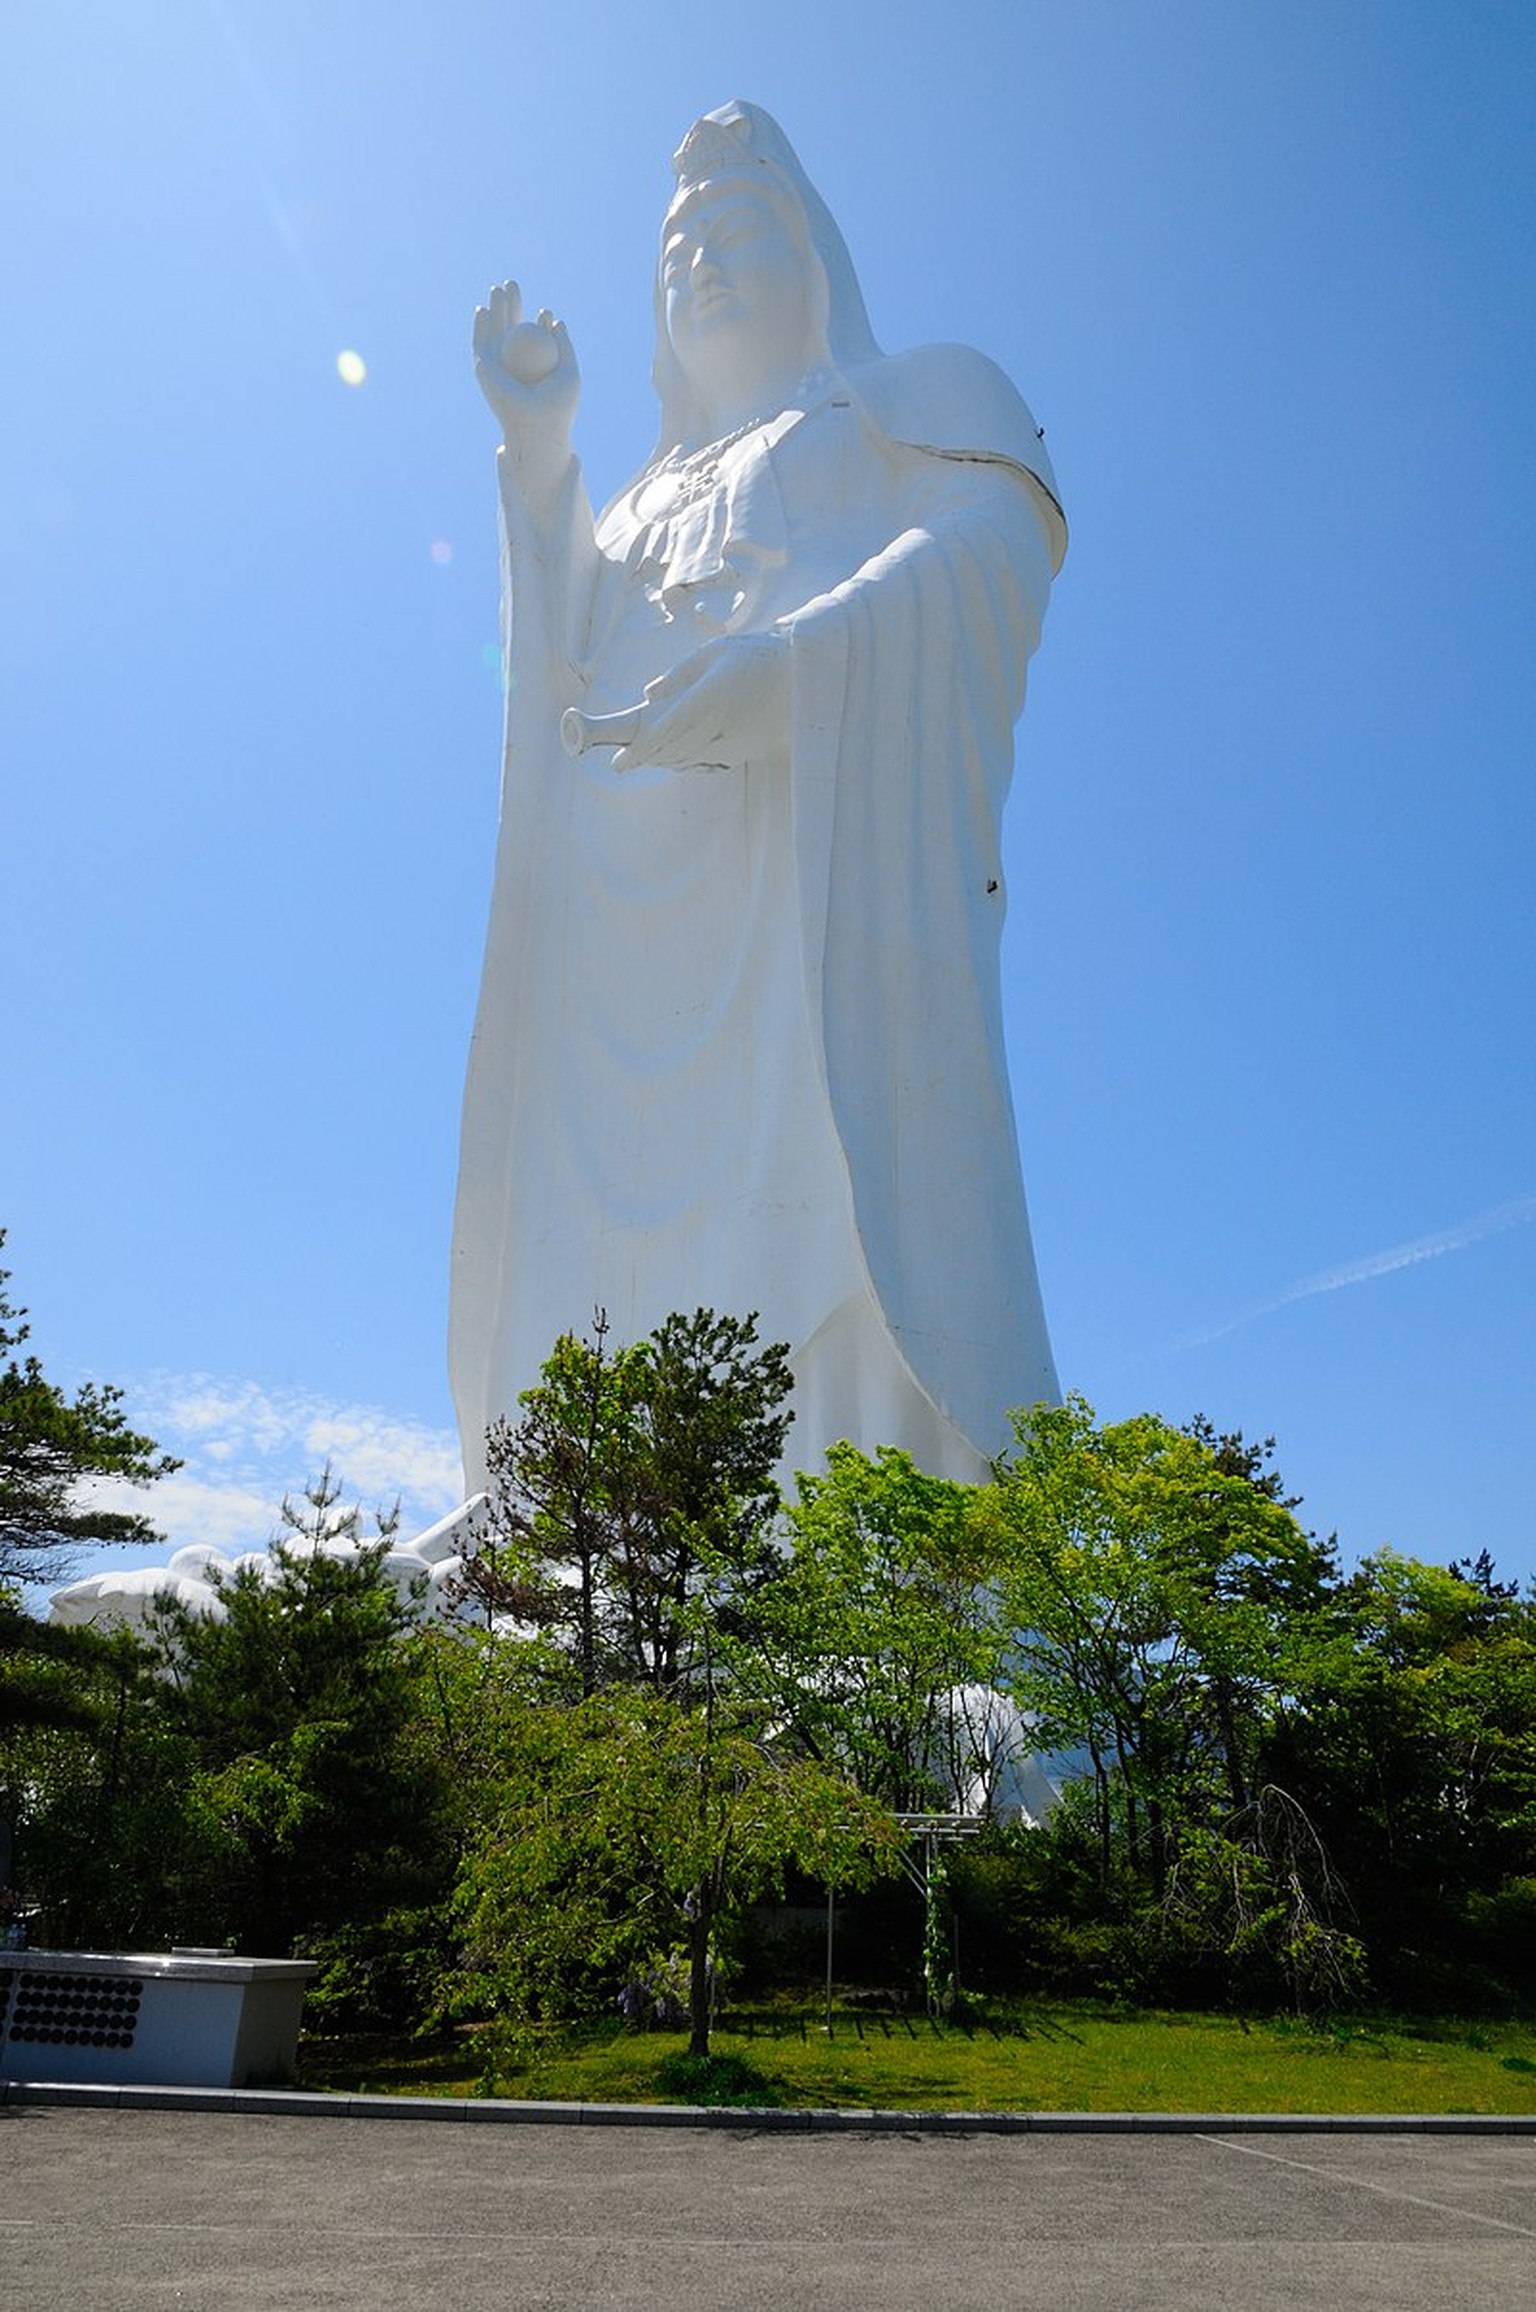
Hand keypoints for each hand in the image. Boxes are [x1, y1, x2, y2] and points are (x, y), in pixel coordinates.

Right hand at [472, 281, 578, 473]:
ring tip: (498, 288)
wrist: (539, 426)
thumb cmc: (558, 406)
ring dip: (495, 310)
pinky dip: (481, 326)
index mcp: (536, 366)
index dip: (539, 322)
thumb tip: (558, 321)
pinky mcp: (485, 371)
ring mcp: (499, 367)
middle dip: (512, 306)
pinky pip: (482, 344)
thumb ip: (565, 347)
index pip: (536, 338)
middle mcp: (515, 365)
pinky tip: (483, 309)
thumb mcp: (569, 372)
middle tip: (513, 284)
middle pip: (512, 329)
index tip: (546, 312)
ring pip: (495, 332)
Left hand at [612, 630, 789, 774]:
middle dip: (645, 759)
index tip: (619, 763)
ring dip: (663, 761)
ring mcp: (733, 744)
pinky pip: (706, 762)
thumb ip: (678, 676)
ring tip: (642, 760)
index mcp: (708, 699)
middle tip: (623, 762)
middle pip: (672, 752)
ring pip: (688, 760)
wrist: (804, 678)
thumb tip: (648, 695)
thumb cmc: (755, 657)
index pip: (664, 733)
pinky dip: (685, 761)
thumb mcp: (713, 653)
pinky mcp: (745, 752)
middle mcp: (719, 726)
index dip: (639, 751)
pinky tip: (674, 757)